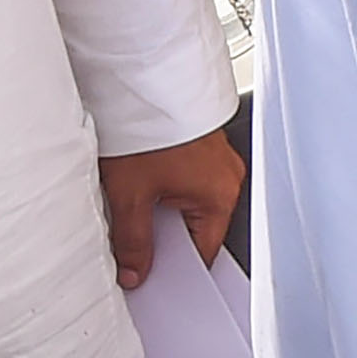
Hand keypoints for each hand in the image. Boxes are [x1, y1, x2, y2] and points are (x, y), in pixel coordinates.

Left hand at [97, 127, 245, 289]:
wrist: (141, 75)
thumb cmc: (146, 125)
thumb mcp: (131, 194)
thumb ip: (133, 242)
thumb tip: (134, 272)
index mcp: (219, 194)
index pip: (201, 253)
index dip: (174, 271)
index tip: (150, 281)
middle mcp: (225, 177)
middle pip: (195, 229)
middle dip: (163, 240)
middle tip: (131, 248)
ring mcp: (215, 159)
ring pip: (188, 204)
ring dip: (161, 212)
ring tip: (132, 207)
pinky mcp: (200, 144)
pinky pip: (186, 181)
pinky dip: (164, 189)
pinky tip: (139, 186)